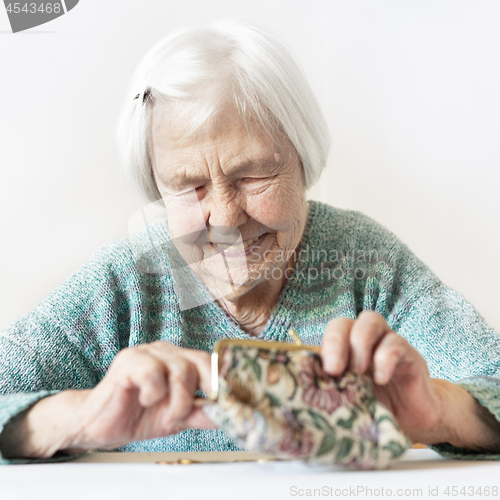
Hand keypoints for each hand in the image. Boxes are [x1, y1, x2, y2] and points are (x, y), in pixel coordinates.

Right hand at [66, 342, 215, 450]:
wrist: (97, 425)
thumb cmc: (137, 416)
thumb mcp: (177, 418)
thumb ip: (200, 413)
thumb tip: (228, 415)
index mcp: (178, 359)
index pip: (209, 360)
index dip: (222, 380)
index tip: (230, 400)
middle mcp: (164, 351)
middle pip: (199, 361)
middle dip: (201, 392)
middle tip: (190, 413)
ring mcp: (146, 353)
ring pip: (180, 369)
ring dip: (179, 400)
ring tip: (167, 416)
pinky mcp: (128, 362)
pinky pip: (153, 372)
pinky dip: (154, 393)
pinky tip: (144, 400)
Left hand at [321, 311, 449, 444]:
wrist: (415, 421)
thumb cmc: (376, 408)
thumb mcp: (349, 400)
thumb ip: (331, 391)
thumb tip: (306, 391)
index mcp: (345, 351)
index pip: (328, 335)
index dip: (324, 346)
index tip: (322, 370)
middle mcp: (365, 342)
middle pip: (346, 322)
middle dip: (336, 341)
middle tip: (334, 369)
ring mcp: (387, 344)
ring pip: (371, 321)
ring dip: (360, 342)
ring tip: (358, 371)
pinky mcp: (410, 356)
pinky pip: (397, 343)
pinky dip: (386, 358)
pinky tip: (381, 379)